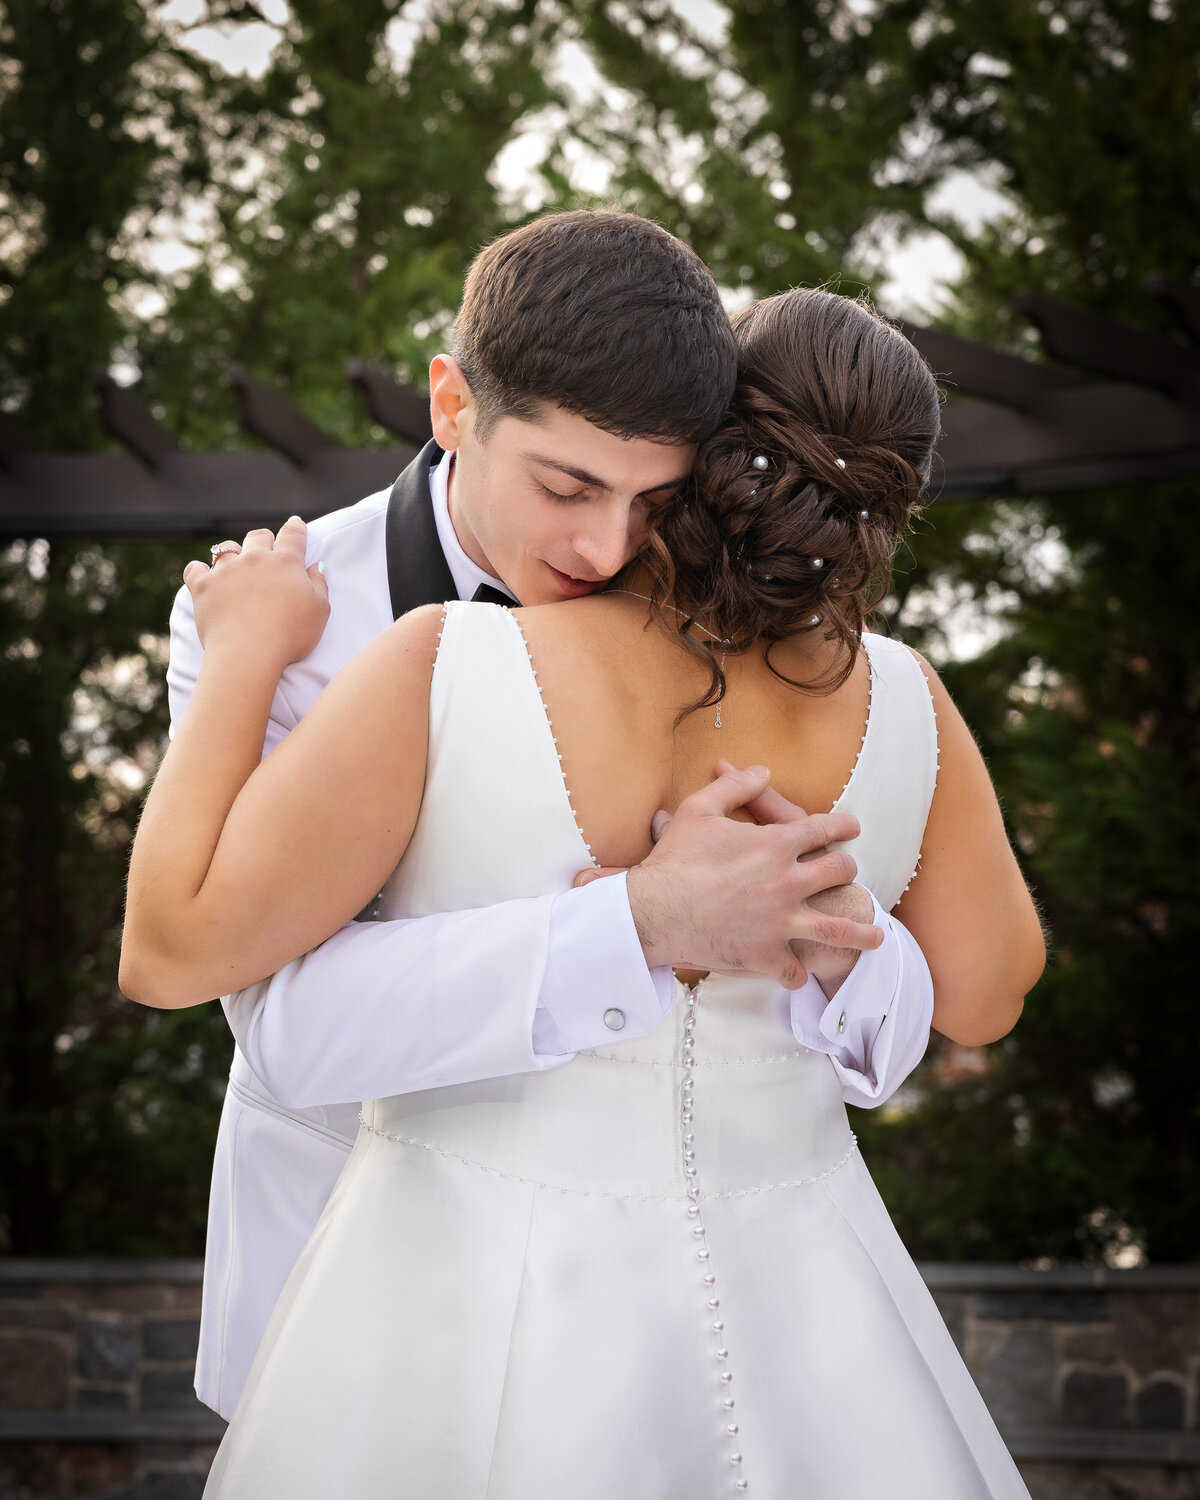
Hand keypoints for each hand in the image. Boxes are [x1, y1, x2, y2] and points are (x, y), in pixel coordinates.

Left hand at [183, 518, 328, 669]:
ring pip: (226, 548)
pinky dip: (198, 571)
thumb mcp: (320, 611)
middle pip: (258, 536)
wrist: (249, 653)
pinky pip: (195, 569)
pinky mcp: (203, 585)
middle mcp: (255, 559)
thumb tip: (313, 566)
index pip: (293, 535)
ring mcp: (226, 570)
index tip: (295, 525)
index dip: (296, 528)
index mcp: (286, 563)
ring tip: (234, 567)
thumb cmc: (291, 635)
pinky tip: (202, 576)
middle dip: (264, 540)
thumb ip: (319, 584)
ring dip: (232, 554)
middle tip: (266, 552)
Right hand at [614, 764, 882, 988]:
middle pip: (838, 871)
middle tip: (847, 871)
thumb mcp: (699, 810)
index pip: (823, 828)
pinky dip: (797, 973)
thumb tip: (761, 771)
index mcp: (775, 844)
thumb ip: (734, 787)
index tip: (852, 825)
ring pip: (838, 929)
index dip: (842, 823)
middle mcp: (788, 882)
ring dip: (860, 932)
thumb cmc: (674, 860)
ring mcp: (781, 922)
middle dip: (846, 868)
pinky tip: (800, 973)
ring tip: (875, 936)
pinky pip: (794, 969)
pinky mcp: (766, 954)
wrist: (653, 910)